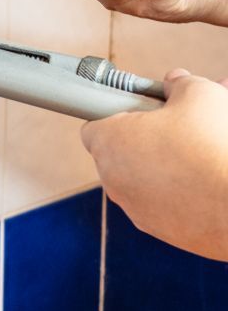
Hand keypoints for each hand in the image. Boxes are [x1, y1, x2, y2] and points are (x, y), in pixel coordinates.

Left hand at [82, 69, 227, 260]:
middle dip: (149, 136)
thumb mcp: (200, 94)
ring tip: (200, 150)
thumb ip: (180, 83)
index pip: (94, 124)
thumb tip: (175, 82)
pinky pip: (162, 203)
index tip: (144, 111)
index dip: (119, 113)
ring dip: (165, 163)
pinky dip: (179, 192)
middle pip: (123, 150)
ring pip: (143, 178)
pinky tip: (205, 179)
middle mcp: (112, 178)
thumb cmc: (215, 146)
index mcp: (109, 141)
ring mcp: (133, 207)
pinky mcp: (158, 229)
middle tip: (182, 126)